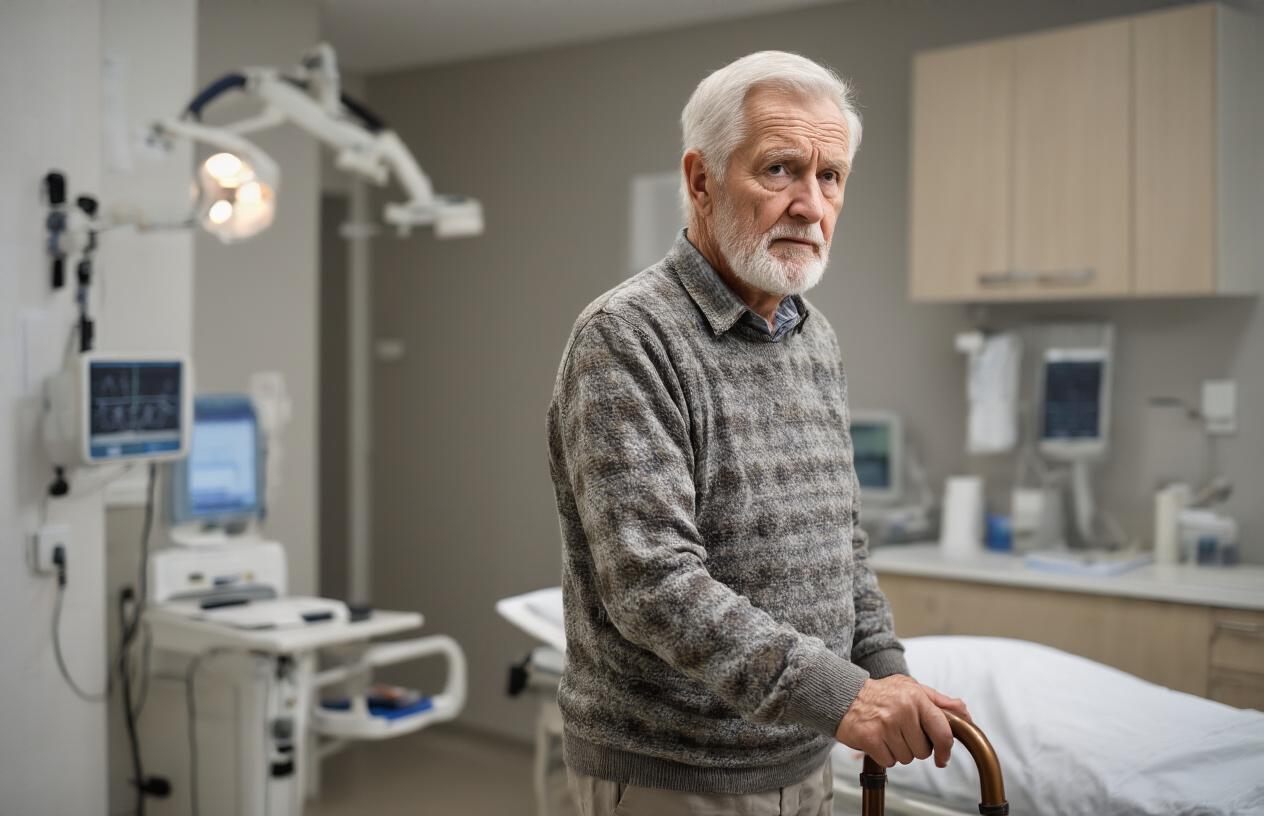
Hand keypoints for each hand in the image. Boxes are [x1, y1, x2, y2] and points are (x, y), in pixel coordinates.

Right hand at [834, 675, 970, 768]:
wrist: (844, 696)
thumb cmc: (881, 694)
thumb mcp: (911, 688)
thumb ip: (939, 701)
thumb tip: (965, 713)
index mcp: (916, 697)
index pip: (942, 731)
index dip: (946, 749)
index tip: (943, 757)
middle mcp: (902, 710)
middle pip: (924, 750)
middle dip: (915, 746)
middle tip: (902, 732)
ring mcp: (885, 725)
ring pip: (907, 758)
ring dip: (899, 751)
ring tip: (889, 734)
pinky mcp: (870, 738)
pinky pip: (890, 761)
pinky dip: (885, 755)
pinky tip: (879, 740)